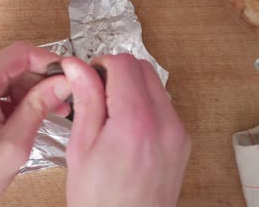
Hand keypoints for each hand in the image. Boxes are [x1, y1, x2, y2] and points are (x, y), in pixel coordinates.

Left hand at [0, 42, 71, 206]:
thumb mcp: (12, 146)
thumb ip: (39, 107)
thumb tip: (61, 84)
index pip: (21, 53)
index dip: (49, 62)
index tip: (65, 75)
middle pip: (10, 65)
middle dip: (38, 82)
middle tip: (59, 101)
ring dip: (22, 93)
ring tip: (40, 116)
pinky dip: (4, 99)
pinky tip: (17, 119)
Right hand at [62, 54, 190, 206]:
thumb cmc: (99, 200)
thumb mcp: (81, 148)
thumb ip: (85, 100)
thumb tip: (76, 67)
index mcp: (136, 123)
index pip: (125, 64)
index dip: (102, 64)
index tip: (89, 77)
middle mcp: (165, 123)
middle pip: (144, 69)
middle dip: (118, 72)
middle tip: (97, 93)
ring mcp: (178, 133)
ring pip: (155, 85)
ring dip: (132, 87)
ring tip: (111, 113)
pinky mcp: (182, 141)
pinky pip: (164, 105)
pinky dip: (145, 103)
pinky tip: (127, 126)